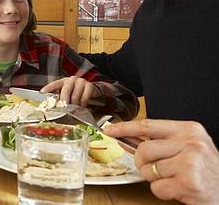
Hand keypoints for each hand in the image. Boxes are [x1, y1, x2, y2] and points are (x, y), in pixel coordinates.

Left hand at [40, 76, 100, 106]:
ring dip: (74, 105)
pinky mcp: (89, 86)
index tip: (42, 92)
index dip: (48, 88)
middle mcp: (71, 80)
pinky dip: (82, 104)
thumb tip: (53, 107)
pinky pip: (84, 98)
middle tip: (63, 108)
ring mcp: (80, 82)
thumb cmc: (76, 92)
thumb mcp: (67, 93)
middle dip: (64, 100)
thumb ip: (61, 98)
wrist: (91, 89)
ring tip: (74, 109)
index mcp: (63, 81)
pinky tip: (81, 106)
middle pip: (66, 90)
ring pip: (75, 96)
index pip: (55, 84)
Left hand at [104, 119, 218, 203]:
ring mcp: (190, 163)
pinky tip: (178, 189)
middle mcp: (191, 144)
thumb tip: (128, 137)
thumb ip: (162, 141)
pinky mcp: (188, 182)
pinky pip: (157, 188)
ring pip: (149, 170)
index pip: (148, 125)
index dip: (125, 128)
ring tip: (174, 179)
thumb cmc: (206, 171)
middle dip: (144, 163)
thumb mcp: (189, 147)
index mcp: (189, 130)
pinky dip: (163, 192)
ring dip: (156, 179)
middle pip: (143, 150)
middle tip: (158, 169)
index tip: (110, 130)